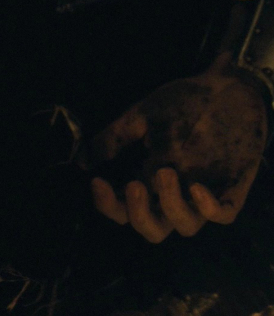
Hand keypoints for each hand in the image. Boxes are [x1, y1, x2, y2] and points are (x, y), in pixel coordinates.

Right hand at [87, 53, 267, 242]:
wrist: (233, 87)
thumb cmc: (187, 101)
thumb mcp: (144, 114)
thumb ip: (115, 138)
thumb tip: (82, 160)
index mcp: (149, 180)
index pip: (122, 209)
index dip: (107, 204)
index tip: (97, 181)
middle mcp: (175, 194)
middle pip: (152, 229)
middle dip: (138, 213)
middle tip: (134, 185)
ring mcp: (205, 193)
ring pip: (185, 227)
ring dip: (171, 206)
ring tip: (165, 173)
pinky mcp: (233, 188)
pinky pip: (225, 214)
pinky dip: (209, 208)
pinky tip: (197, 188)